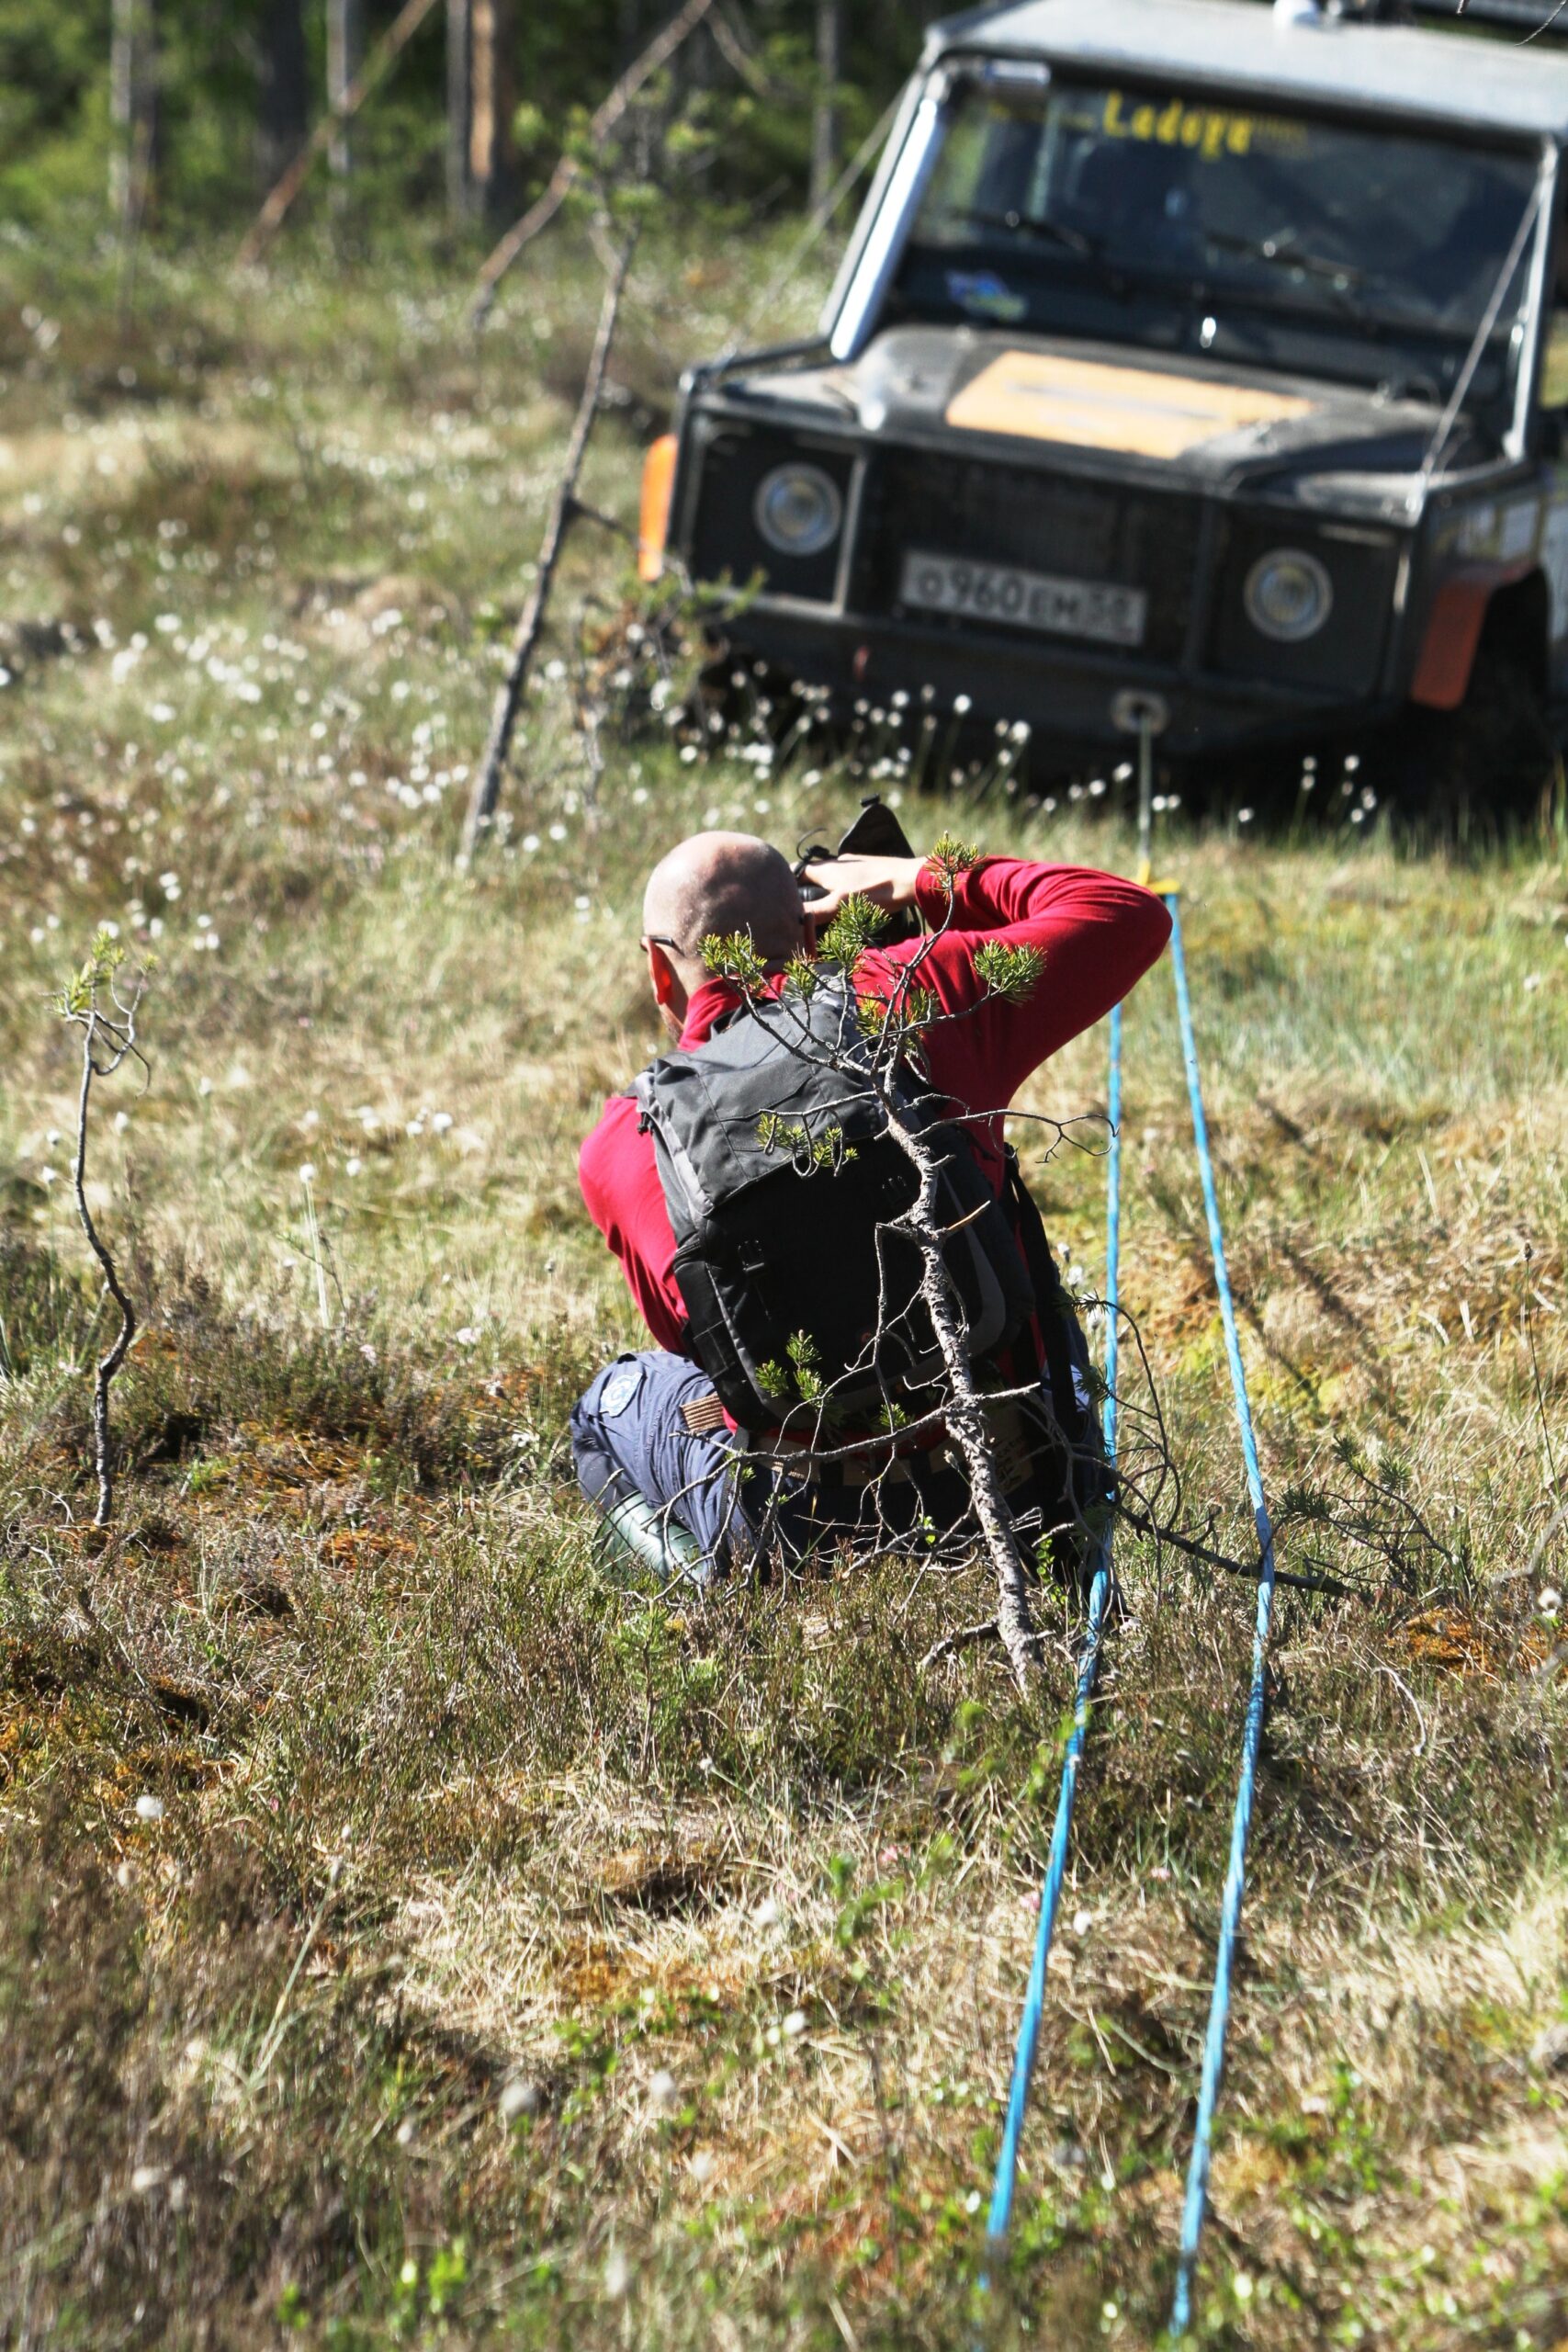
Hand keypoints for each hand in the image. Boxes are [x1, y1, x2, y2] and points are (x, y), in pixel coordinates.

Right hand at [800, 852, 926, 945]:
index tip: (786, 899)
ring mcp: (856, 863)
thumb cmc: (873, 892)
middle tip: (809, 909)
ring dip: (829, 890)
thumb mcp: (839, 905)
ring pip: (834, 876)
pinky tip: (854, 902)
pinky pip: (851, 878)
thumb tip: (790, 920)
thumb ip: (814, 912)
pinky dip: (846, 889)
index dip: (789, 884)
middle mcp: (838, 862)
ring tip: (830, 909)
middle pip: (815, 875)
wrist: (910, 879)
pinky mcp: (871, 868)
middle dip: (809, 890)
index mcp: (826, 868)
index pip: (797, 871)